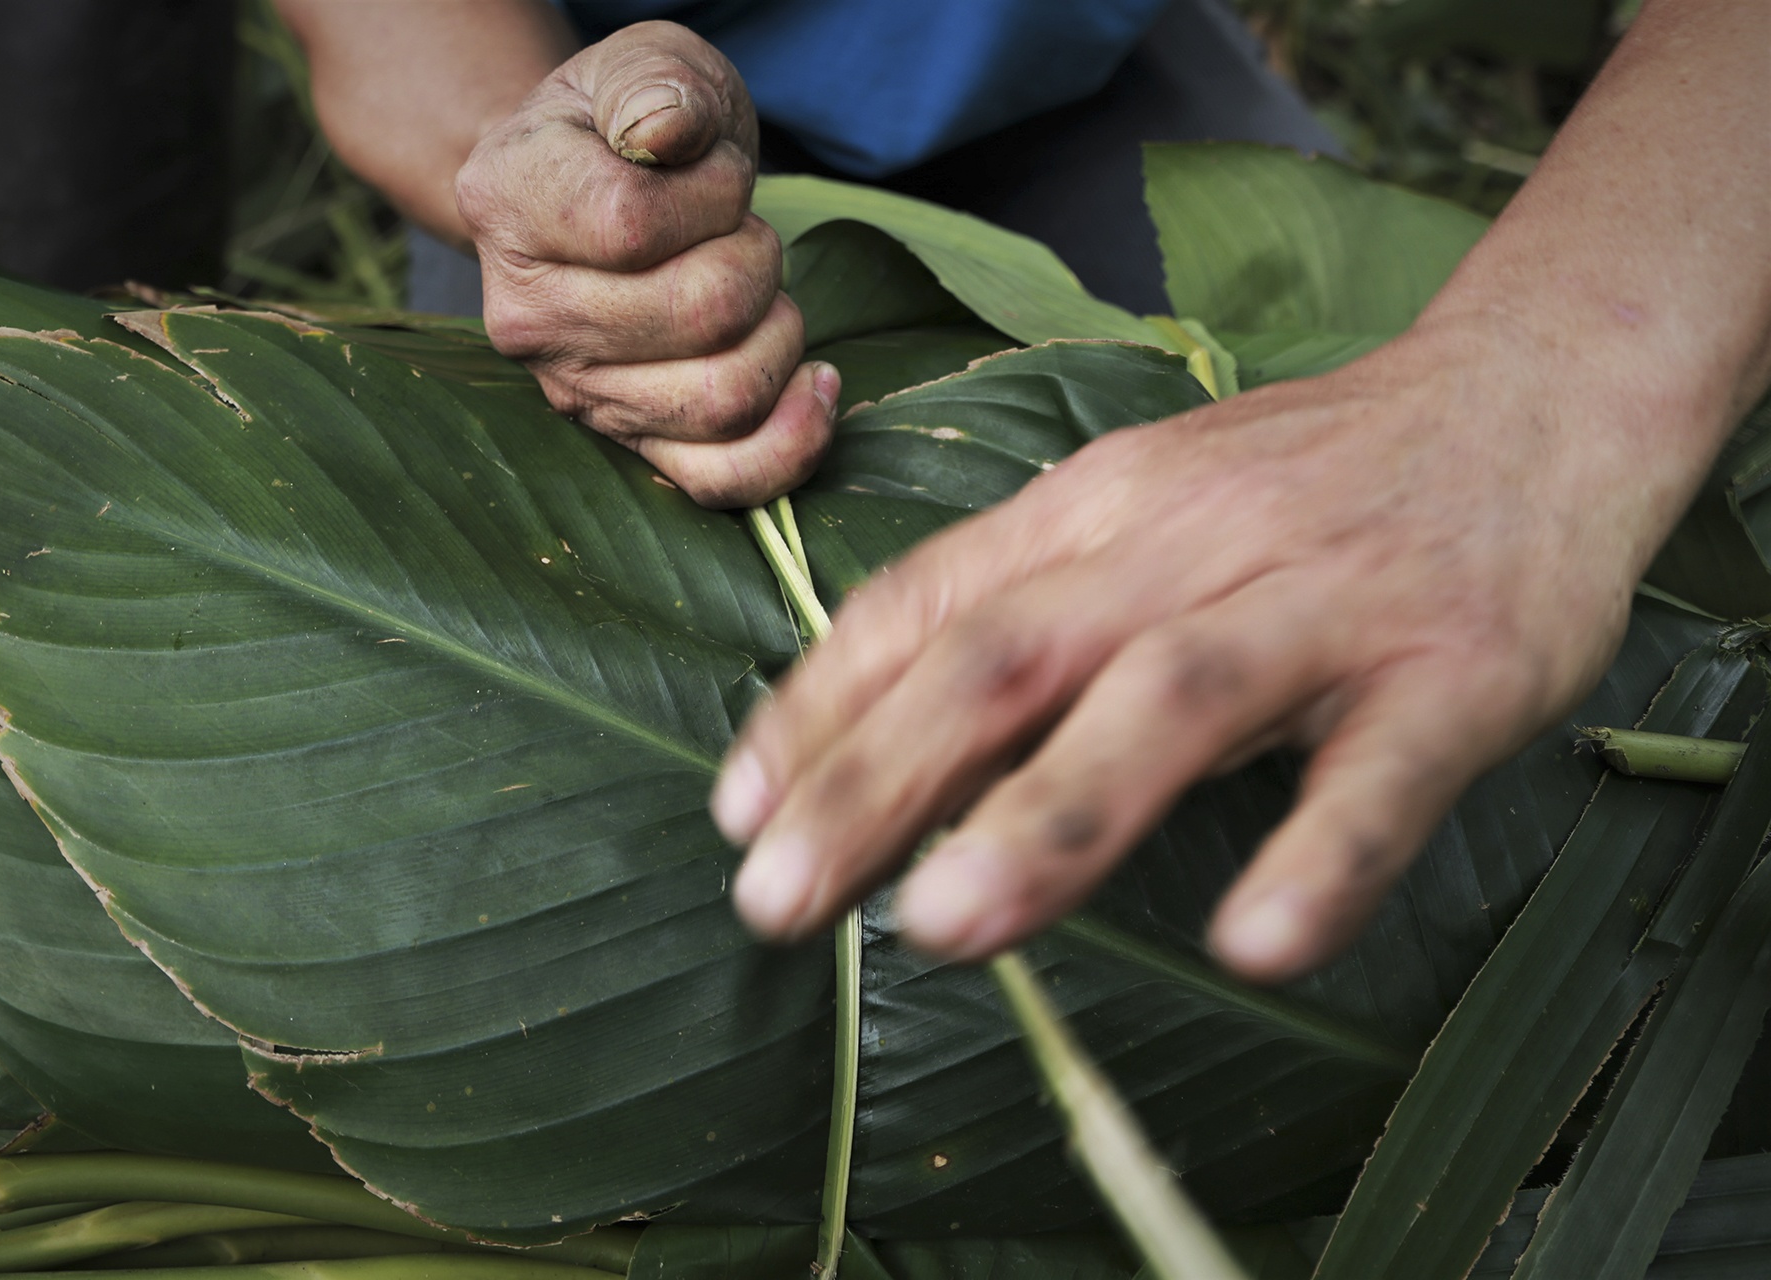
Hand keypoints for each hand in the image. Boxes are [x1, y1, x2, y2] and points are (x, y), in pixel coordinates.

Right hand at [455, 21, 836, 507]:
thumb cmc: (624, 128)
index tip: (713, 174)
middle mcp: (528, 318)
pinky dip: (791, 440)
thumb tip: (670, 131)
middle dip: (758, 256)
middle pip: (701, 312)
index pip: (636, 224)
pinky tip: (816, 382)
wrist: (592, 194)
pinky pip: (721, 481)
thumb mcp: (638, 65)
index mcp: (509, 207)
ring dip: (779, 332)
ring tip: (759, 292)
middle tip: (740, 232)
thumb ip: (654, 83)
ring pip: (724, 395)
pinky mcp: (634, 446)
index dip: (711, 193)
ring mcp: (578, 393)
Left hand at [712, 317, 1681, 981]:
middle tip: (777, 899)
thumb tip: (879, 744)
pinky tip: (1255, 945)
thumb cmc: (1302, 487)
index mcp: (1093, 507)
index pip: (926, 602)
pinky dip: (1316, 857)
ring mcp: (1321, 604)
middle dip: (877, 779)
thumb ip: (1026, 607)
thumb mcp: (1142, 510)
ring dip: (1049, 816)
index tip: (736, 812)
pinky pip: (1380, 775)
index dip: (821, 707)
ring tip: (943, 926)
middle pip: (1009, 654)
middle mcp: (1186, 544)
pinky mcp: (1452, 671)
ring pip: (1168, 701)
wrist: (1530, 398)